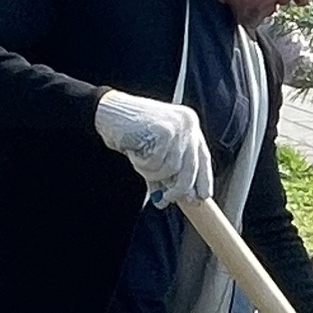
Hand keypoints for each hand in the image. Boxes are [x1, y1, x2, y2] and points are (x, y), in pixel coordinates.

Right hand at [93, 91, 214, 205]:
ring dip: (151, 172)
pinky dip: (142, 163)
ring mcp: (177, 126)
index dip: (204, 179)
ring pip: (171, 169)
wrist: (108, 112)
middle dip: (178, 189)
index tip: (202, 197)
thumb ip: (163, 173)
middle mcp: (188, 124)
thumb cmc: (130, 131)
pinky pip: (156, 163)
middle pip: (190, 169)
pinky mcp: (164, 131)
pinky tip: (134, 150)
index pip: (203, 158)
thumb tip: (166, 200)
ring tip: (139, 157)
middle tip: (166, 199)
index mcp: (190, 125)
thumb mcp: (153, 153)